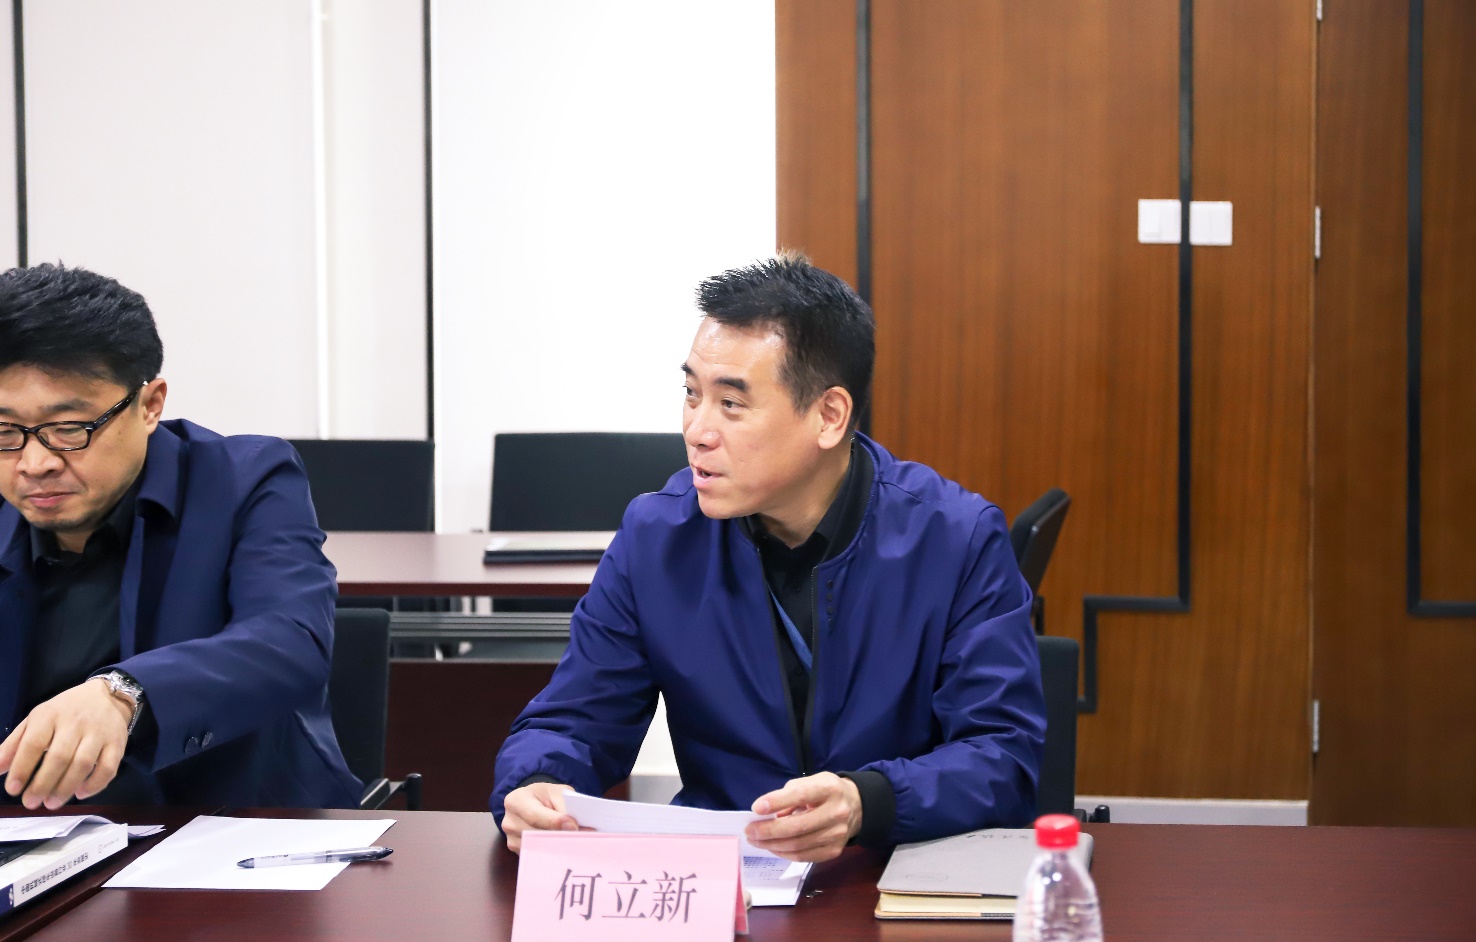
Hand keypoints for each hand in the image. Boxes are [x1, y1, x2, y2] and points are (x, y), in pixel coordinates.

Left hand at [0, 678, 131, 809]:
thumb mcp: (36, 719)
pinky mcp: (117, 743)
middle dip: (42, 784)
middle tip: (31, 802)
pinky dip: (95, 784)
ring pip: (82, 764)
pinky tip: (81, 793)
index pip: (34, 743)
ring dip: (66, 787)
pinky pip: (108, 767)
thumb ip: (15, 744)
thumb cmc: (65, 711)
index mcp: (50, 715)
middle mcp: (76, 723)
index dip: (22, 768)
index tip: (12, 789)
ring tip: (52, 803)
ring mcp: (99, 733)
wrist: (107, 696)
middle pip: (59, 757)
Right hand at [500, 782, 581, 852]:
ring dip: (559, 846)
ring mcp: (512, 840)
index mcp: (516, 800)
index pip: (534, 815)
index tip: (574, 826)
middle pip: (535, 834)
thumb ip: (564, 806)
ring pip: (538, 847)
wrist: (535, 804)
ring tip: (579, 843)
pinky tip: (568, 849)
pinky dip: (554, 853)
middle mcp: (509, 822)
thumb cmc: (546, 796)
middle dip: (560, 836)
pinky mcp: (520, 852)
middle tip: (584, 837)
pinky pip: (538, 856)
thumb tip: (573, 828)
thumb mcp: (556, 792)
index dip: (554, 822)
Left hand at [745, 771, 862, 861]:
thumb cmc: (825, 792)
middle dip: (768, 831)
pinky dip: (784, 853)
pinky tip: (772, 847)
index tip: (756, 808)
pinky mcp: (835, 851)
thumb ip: (788, 794)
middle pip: (797, 827)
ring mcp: (837, 834)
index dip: (777, 802)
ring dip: (772, 844)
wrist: (856, 806)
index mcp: (829, 789)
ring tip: (756, 840)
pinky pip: (803, 857)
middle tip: (749, 831)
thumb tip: (765, 814)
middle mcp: (837, 812)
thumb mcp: (810, 782)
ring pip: (798, 845)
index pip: (800, 795)